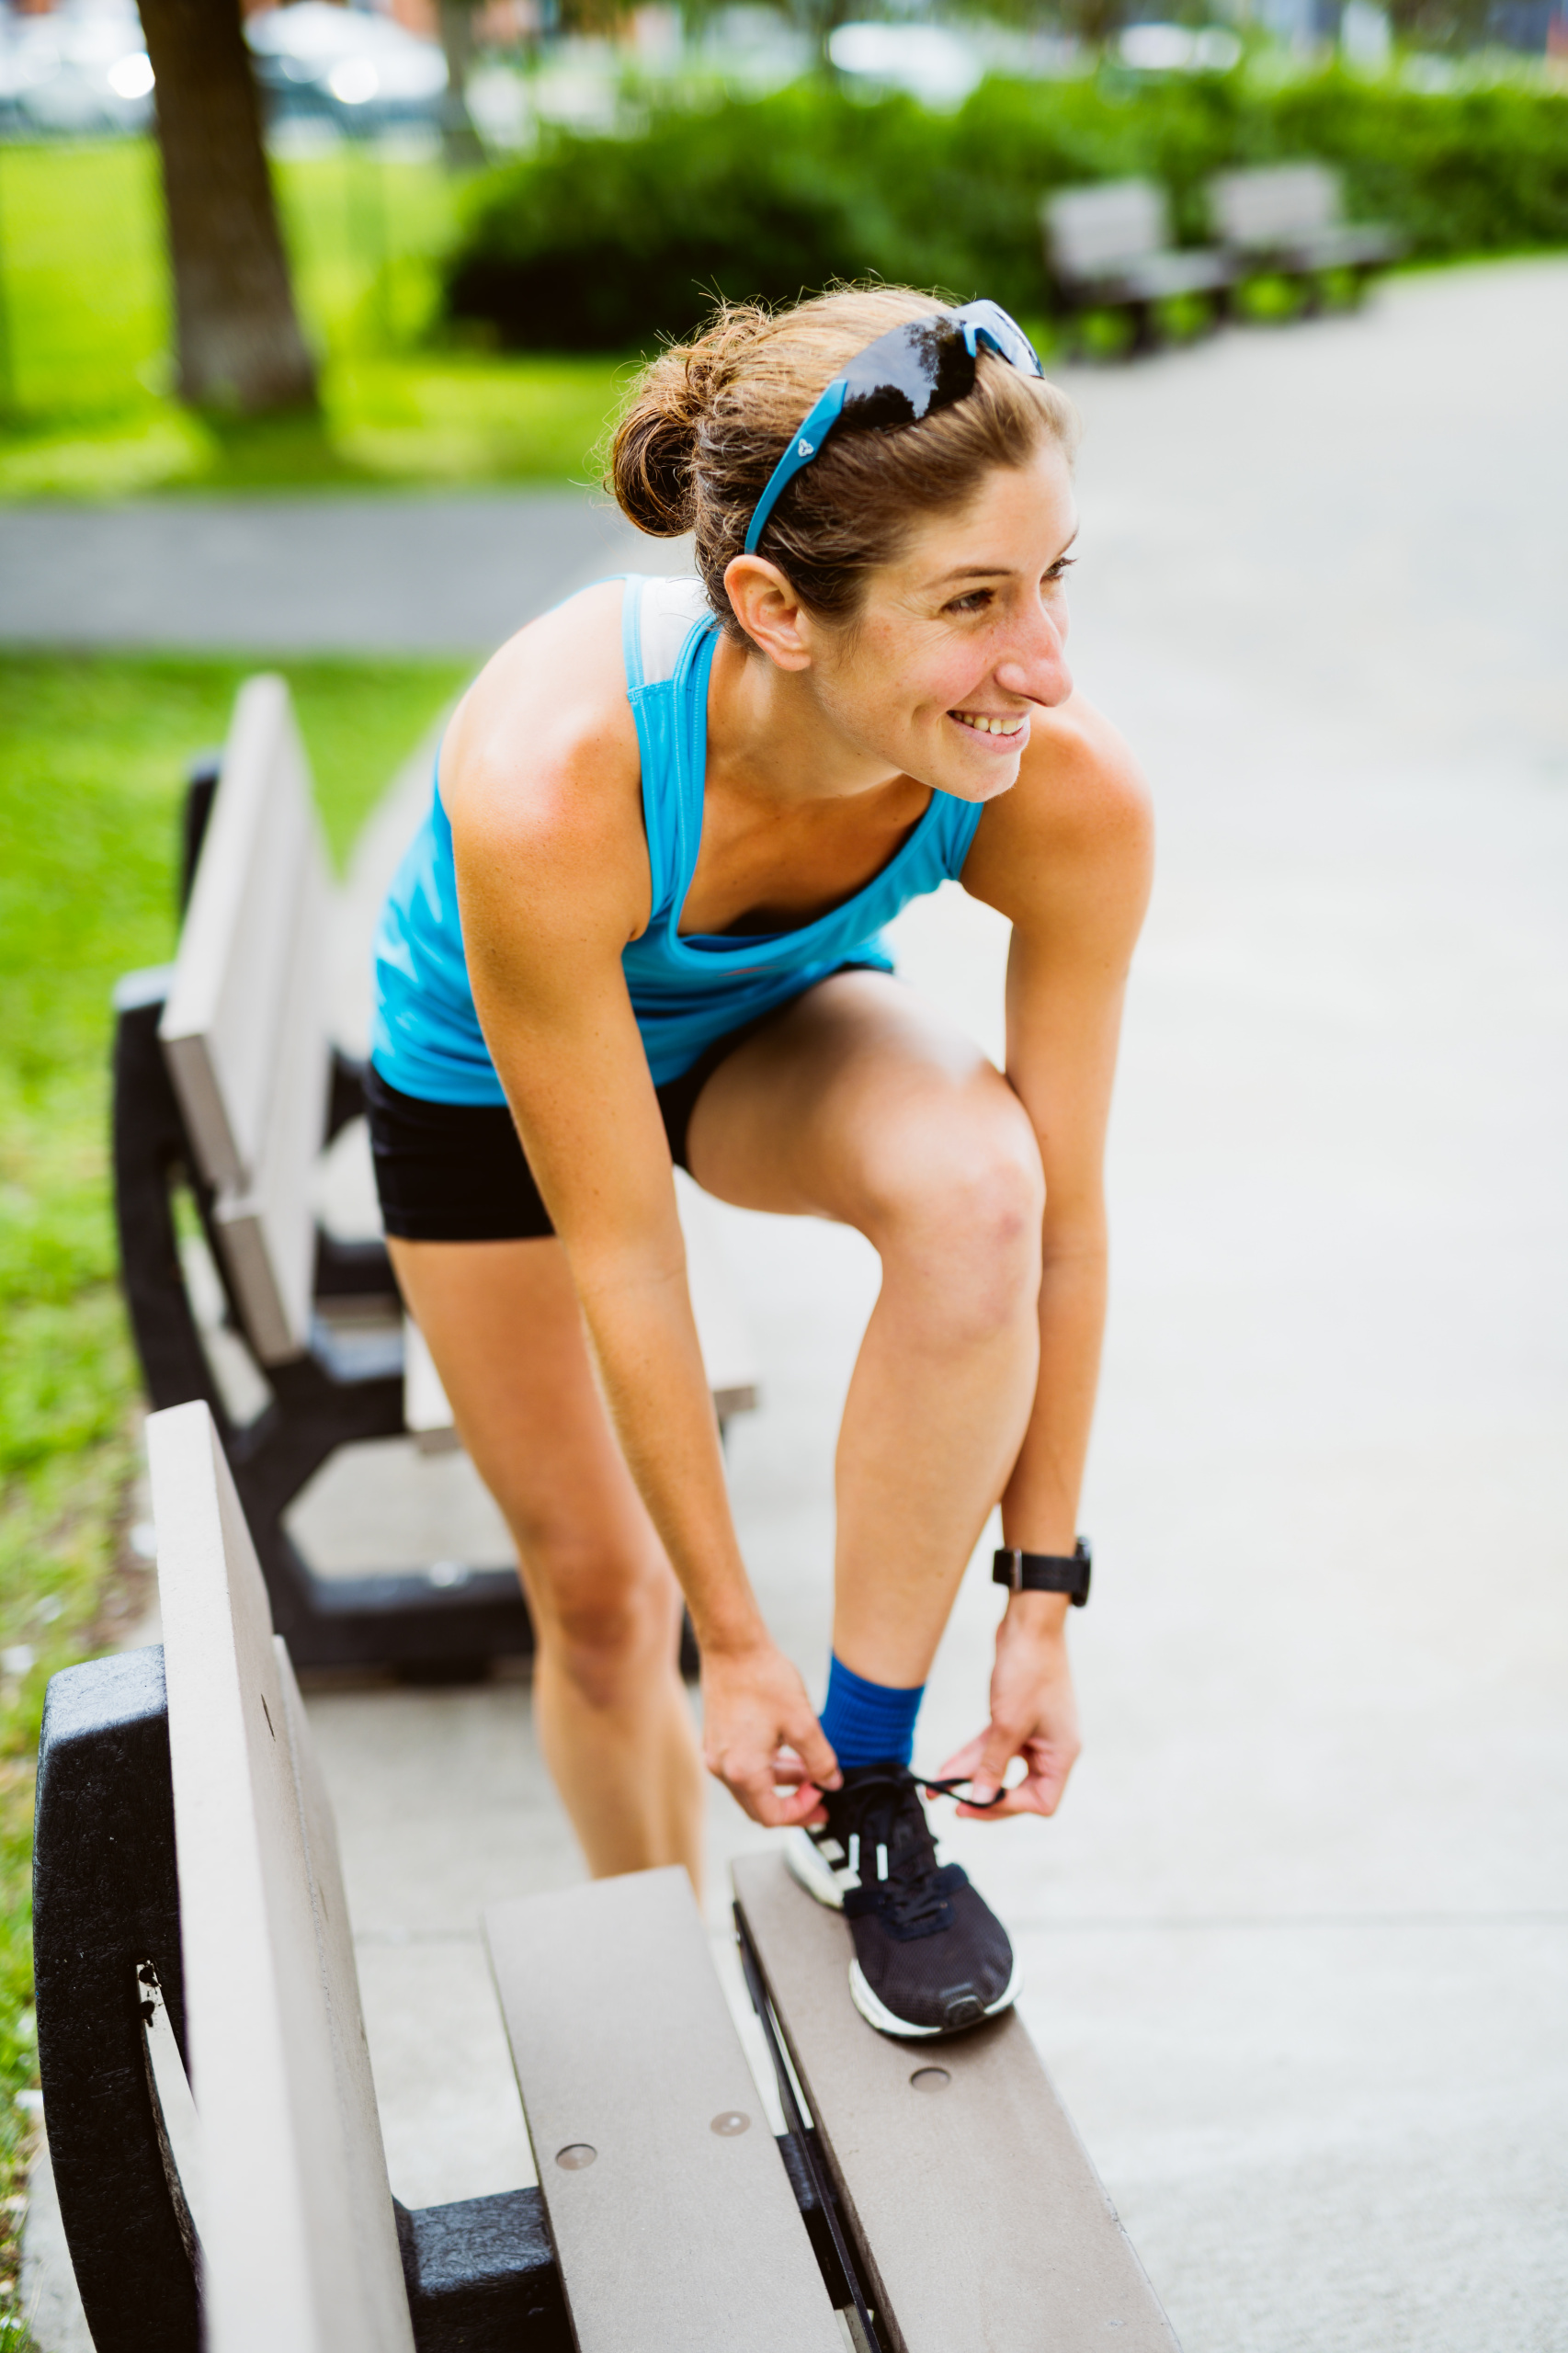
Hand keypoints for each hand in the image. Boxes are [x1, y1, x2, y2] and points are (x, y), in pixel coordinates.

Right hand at [701, 1640, 841, 1827]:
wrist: (732, 1646)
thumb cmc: (764, 1679)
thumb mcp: (803, 1723)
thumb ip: (820, 1760)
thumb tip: (831, 1782)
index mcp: (743, 1771)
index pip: (772, 1816)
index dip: (802, 1811)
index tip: (823, 1795)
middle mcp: (722, 1768)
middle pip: (758, 1807)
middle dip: (792, 1804)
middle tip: (819, 1796)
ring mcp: (715, 1753)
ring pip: (750, 1786)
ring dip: (780, 1783)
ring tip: (808, 1769)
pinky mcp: (715, 1739)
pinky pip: (741, 1767)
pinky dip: (765, 1767)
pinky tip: (786, 1750)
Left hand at [935, 1595, 1080, 1820]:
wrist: (1029, 1625)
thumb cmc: (1028, 1671)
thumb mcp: (1007, 1724)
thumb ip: (993, 1765)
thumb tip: (981, 1799)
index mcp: (1062, 1753)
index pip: (1042, 1801)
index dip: (1010, 1807)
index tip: (978, 1802)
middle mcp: (1052, 1747)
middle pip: (1020, 1789)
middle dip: (986, 1796)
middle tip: (956, 1807)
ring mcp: (1034, 1733)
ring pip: (1000, 1765)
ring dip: (970, 1776)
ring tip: (936, 1790)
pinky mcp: (1016, 1718)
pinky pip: (993, 1746)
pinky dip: (972, 1756)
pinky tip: (946, 1767)